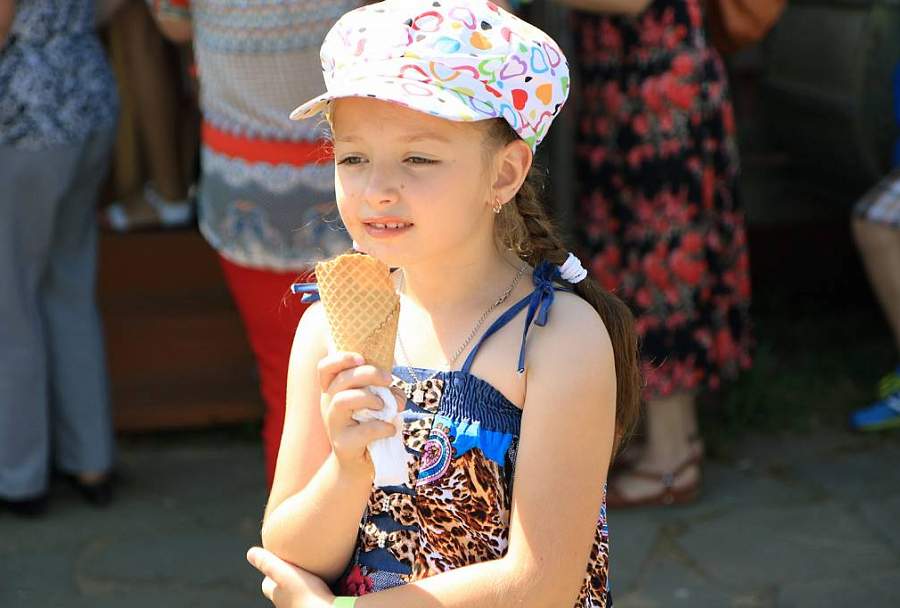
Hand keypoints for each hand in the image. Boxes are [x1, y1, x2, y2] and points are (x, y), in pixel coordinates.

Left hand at [247, 547, 333, 607]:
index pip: (267, 584)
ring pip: (296, 593)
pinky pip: (311, 595)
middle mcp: (286, 603)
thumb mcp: (284, 574)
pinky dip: (313, 588)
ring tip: (310, 570)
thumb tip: (250, 553)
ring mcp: (300, 606)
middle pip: (281, 589)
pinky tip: (324, 580)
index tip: (276, 560)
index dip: (269, 572)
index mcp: (277, 595)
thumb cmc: (305, 594)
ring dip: (299, 583)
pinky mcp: (314, 606)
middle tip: (294, 564)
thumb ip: (267, 563)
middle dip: (284, 578)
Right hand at [317, 352, 404, 476]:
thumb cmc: (368, 427)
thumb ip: (387, 392)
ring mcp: (334, 425)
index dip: (341, 358)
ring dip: (368, 398)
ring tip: (383, 406)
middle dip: (368, 373)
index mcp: (333, 391)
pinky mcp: (343, 444)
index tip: (362, 358)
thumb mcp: (377, 404)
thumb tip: (397, 396)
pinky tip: (390, 429)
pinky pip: (363, 430)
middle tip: (388, 379)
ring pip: (343, 400)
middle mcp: (328, 405)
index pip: (325, 368)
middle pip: (341, 379)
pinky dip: (382, 426)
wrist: (358, 466)